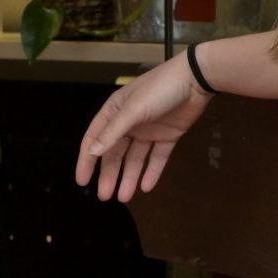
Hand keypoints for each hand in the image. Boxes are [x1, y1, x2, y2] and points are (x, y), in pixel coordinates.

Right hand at [74, 55, 212, 202]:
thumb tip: (92, 152)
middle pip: (114, 153)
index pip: (94, 139)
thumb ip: (113, 132)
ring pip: (134, 159)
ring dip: (129, 177)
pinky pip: (156, 158)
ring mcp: (148, 131)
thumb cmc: (160, 90)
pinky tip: (146, 187)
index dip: (87, 160)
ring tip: (124, 197)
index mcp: (115, 112)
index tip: (82, 181)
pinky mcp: (167, 136)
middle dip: (109, 174)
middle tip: (104, 196)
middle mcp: (128, 123)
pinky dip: (151, 172)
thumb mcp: (134, 110)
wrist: (196, 80)